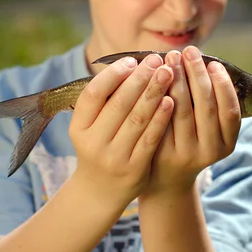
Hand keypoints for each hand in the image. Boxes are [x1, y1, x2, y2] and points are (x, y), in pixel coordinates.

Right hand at [69, 54, 174, 206]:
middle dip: (140, 79)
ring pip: (137, 119)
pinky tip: (171, 100)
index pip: (93, 94)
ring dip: (154, 93)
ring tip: (168, 73)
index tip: (131, 60)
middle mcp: (93, 143)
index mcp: (79, 128)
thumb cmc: (100, 147)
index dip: (113, 75)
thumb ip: (105, 101)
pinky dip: (161, 118)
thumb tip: (131, 64)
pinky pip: (150, 138)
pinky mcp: (134, 169)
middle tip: (156, 60)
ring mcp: (114, 158)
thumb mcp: (91, 127)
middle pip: (119, 104)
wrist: (101, 191)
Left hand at [147, 45, 240, 194]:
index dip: (223, 85)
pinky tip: (153, 77)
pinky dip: (158, 95)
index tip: (214, 62)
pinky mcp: (161, 153)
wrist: (165, 179)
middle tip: (188, 51)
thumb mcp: (208, 131)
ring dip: (176, 80)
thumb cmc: (188, 142)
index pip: (229, 111)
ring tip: (170, 58)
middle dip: (197, 75)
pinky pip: (160, 119)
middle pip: (205, 107)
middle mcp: (208, 151)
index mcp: (226, 144)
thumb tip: (205, 61)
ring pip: (180, 111)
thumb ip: (210, 104)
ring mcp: (184, 154)